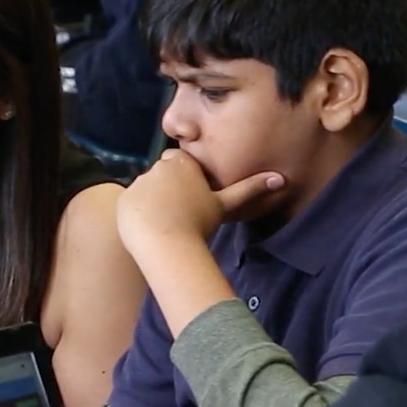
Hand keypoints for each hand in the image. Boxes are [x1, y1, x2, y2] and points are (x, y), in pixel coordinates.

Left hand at [117, 151, 284, 254]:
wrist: (166, 243)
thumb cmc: (198, 222)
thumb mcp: (225, 204)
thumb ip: (250, 189)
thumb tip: (282, 179)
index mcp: (180, 162)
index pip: (181, 164)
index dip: (187, 181)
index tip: (192, 200)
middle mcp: (156, 167)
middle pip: (163, 176)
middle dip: (169, 190)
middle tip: (179, 214)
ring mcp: (138, 183)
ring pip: (148, 191)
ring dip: (154, 202)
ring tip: (165, 224)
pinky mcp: (124, 199)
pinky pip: (133, 205)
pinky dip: (139, 214)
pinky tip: (150, 228)